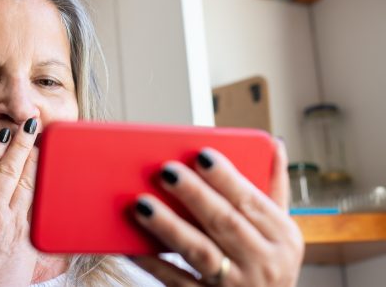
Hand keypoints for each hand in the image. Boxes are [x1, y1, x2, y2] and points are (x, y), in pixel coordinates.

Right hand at [0, 118, 39, 286]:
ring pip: (25, 184)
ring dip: (34, 161)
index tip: (2, 134)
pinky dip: (41, 189)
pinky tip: (45, 179)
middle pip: (9, 170)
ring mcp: (11, 224)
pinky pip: (35, 208)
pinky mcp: (26, 239)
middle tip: (30, 125)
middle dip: (21, 144)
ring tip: (40, 143)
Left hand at [131, 139, 303, 285]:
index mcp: (283, 237)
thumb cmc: (267, 262)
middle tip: (166, 170)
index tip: (201, 154)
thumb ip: (274, 187)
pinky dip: (154, 263)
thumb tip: (274, 142)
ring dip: (169, 226)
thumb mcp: (281, 230)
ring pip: (199, 251)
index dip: (226, 177)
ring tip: (142, 203)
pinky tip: (132, 246)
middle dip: (194, 194)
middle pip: (224, 223)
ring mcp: (235, 286)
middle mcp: (264, 263)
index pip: (251, 200)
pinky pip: (177, 281)